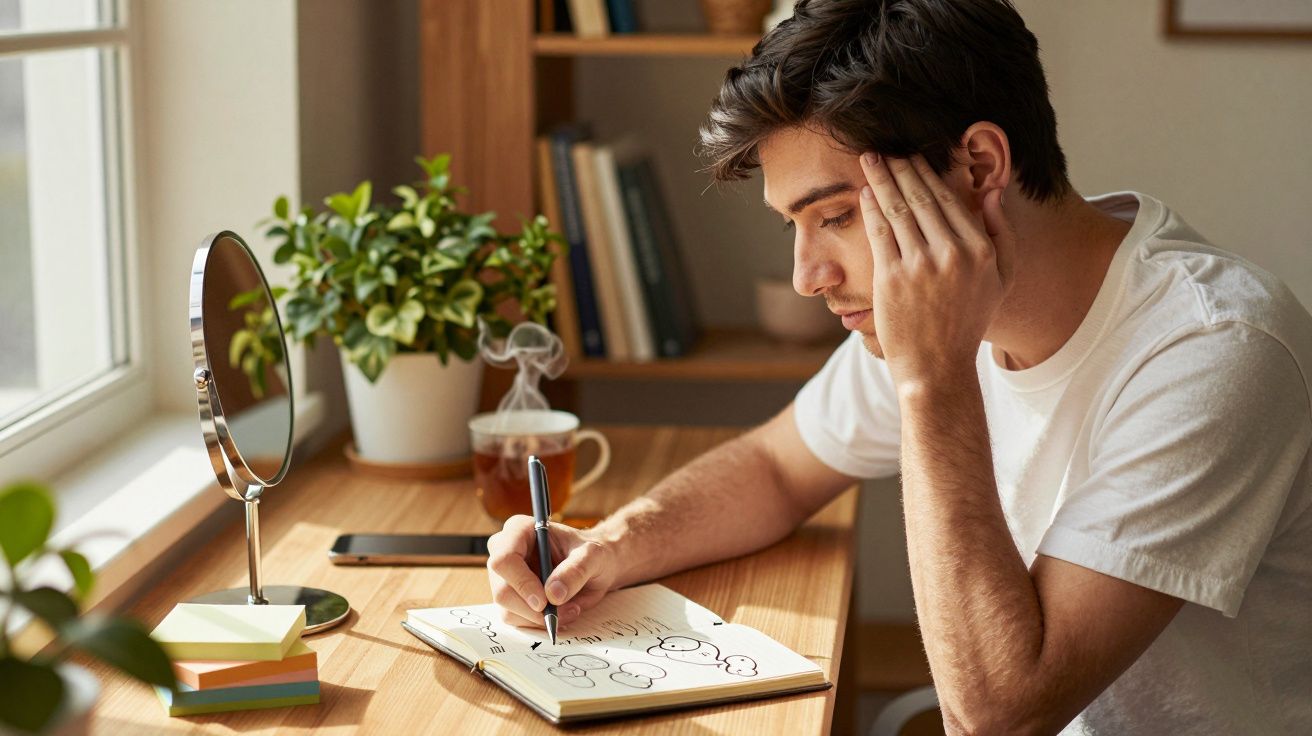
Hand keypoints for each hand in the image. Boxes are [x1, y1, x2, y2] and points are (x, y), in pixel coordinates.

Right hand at [486, 515, 618, 628]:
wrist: (593, 567)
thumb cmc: (590, 554)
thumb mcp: (592, 556)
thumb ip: (575, 571)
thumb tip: (553, 594)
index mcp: (519, 530)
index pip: (504, 560)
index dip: (522, 583)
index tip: (544, 601)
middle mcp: (505, 552)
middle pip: (502, 590)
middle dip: (532, 609)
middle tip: (563, 612)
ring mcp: (504, 577)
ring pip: (507, 610)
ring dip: (539, 618)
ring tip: (571, 610)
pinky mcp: (510, 598)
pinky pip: (516, 619)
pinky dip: (539, 623)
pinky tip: (561, 613)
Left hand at [858, 152, 1014, 384]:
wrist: (936, 367)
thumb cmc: (968, 323)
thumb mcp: (1001, 280)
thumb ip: (1002, 234)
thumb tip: (991, 193)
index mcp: (981, 250)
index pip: (950, 200)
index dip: (928, 174)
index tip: (914, 157)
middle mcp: (952, 253)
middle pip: (922, 198)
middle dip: (901, 168)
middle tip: (886, 150)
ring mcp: (920, 265)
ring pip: (898, 209)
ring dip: (882, 179)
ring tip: (871, 161)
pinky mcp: (892, 278)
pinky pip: (880, 232)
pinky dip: (871, 208)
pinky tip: (865, 192)